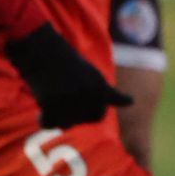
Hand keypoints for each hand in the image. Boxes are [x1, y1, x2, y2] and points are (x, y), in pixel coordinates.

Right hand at [4, 23, 133, 128]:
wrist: (43, 51)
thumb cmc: (67, 63)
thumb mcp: (92, 75)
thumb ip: (107, 93)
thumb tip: (132, 102)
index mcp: (100, 88)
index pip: (100, 114)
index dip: (91, 112)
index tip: (84, 103)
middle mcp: (89, 96)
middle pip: (83, 122)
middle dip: (74, 115)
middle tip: (64, 98)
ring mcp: (71, 102)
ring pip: (64, 124)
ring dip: (57, 114)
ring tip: (54, 94)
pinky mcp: (52, 106)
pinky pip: (48, 124)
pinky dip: (43, 118)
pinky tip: (43, 105)